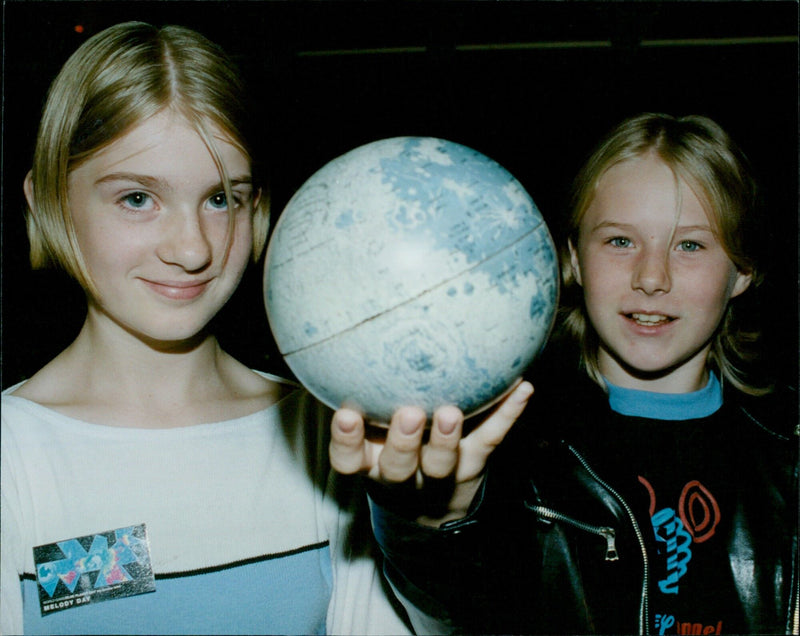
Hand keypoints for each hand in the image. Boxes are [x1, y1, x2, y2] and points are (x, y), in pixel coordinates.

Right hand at [330, 380, 532, 524]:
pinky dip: (508, 412)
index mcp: (370, 463)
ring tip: (452, 413)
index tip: (346, 415)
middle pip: (398, 467)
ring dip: (448, 438)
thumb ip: (364, 397)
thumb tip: (356, 338)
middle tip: (410, 414)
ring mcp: (440, 472)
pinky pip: (491, 437)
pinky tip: (522, 388)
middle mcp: (402, 474)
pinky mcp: (474, 462)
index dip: (346, 441)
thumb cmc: (393, 449)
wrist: (434, 503)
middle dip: (403, 442)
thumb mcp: (369, 435)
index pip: (348, 459)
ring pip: (442, 463)